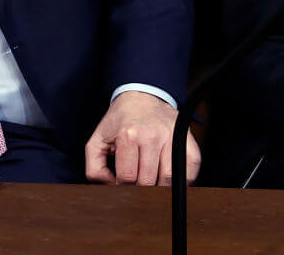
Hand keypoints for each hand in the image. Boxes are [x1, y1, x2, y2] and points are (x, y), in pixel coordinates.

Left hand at [84, 91, 199, 185]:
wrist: (142, 97)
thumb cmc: (120, 120)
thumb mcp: (98, 138)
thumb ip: (94, 166)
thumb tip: (108, 185)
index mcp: (128, 135)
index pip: (127, 177)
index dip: (122, 185)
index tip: (122, 180)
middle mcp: (151, 136)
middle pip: (148, 181)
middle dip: (139, 186)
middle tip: (136, 179)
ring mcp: (172, 139)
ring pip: (168, 180)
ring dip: (159, 186)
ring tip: (151, 177)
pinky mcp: (189, 143)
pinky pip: (189, 174)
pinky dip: (180, 181)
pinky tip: (167, 175)